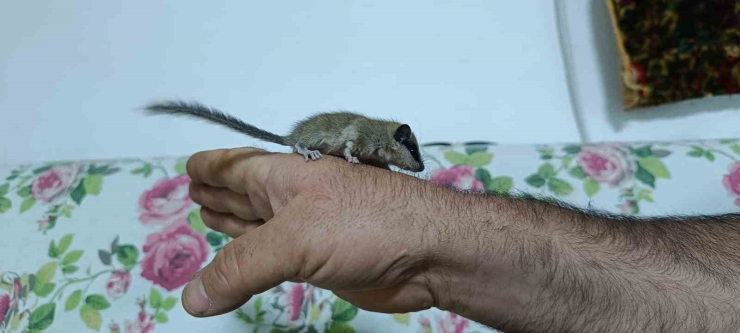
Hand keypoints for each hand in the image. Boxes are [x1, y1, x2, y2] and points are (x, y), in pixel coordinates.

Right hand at [181, 147, 442, 316]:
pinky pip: (273, 260)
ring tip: (206, 216)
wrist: (427, 254)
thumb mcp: (294, 239)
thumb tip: (192, 298)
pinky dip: (252, 263)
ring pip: (258, 226)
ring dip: (233, 225)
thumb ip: (241, 267)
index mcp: (284, 175)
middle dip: (217, 194)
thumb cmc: (366, 225)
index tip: (188, 167)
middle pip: (244, 194)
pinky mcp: (319, 261)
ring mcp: (307, 230)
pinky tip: (240, 263)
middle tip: (192, 195)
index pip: (236, 166)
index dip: (212, 166)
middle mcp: (292, 198)